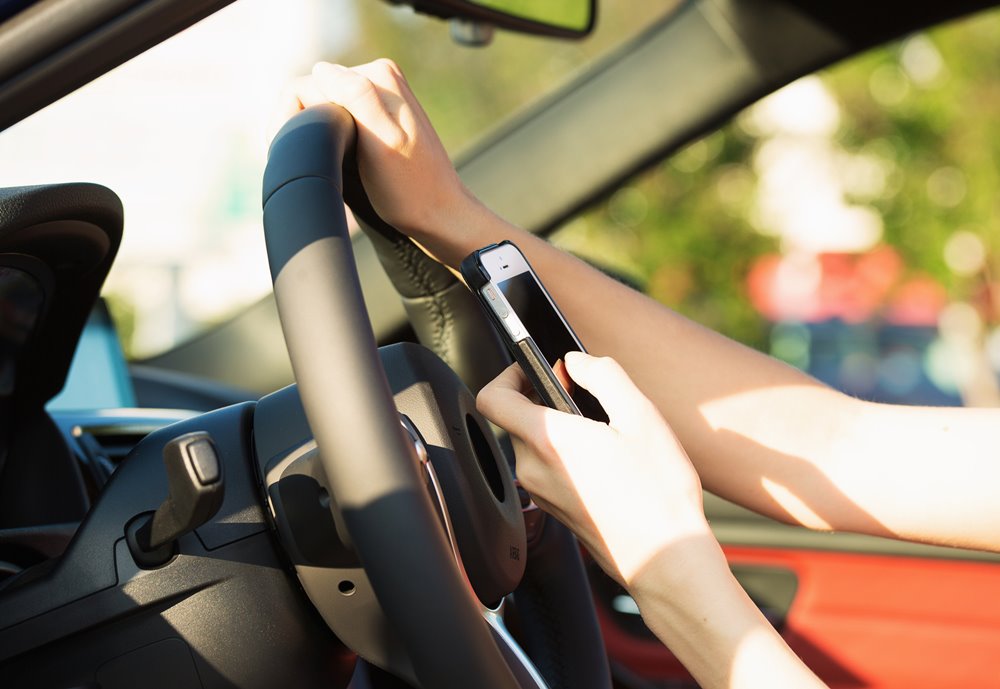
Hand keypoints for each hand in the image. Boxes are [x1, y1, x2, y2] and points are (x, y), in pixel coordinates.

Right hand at [270, 59, 475, 247]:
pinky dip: (329, 136)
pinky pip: (337, 115)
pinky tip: (337, 159)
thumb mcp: (381, 141)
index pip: (309, 83)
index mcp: (378, 75)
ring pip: (322, 105)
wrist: (439, 214)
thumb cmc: (410, 189)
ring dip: (317, 131)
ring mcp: (378, 95)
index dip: (297, 118)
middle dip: (307, 124)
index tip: (304, 154)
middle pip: (314, 91)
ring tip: (328, 164)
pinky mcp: (377, 114)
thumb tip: (321, 70)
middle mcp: (378, 76)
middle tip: (317, 163)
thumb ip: (355, 96)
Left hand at [477, 352, 710, 585]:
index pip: (493, 398)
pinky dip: (565, 451)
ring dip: (557, 425)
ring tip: (600, 425)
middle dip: (543, 397)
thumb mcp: (640, 415)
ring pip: (534, 443)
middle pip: (516, 418)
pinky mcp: (554, 508)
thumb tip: (575, 362)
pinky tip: (603, 455)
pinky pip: (547, 466)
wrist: (665, 557)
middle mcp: (533, 468)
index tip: (536, 367)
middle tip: (582, 390)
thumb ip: (603, 375)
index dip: (509, 374)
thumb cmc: (657, 490)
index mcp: (547, 440)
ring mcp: (541, 492)